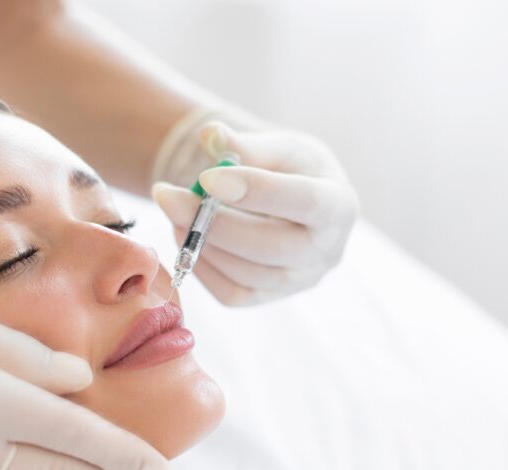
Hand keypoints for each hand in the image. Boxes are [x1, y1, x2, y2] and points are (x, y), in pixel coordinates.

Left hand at [152, 121, 358, 305]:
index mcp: (339, 205)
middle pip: (270, 247)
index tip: (207, 177)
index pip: (303, 201)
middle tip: (167, 196)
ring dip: (201, 243)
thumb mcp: (275, 147)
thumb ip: (244, 144)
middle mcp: (327, 251)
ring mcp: (299, 281)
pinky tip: (184, 236)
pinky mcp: (270, 298)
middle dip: (213, 223)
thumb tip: (210, 135)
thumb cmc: (288, 168)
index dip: (255, 190)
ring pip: (246, 273)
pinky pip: (232, 294)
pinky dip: (202, 266)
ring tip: (174, 210)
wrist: (292, 201)